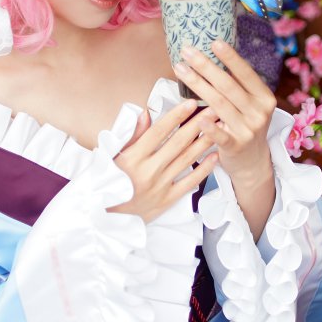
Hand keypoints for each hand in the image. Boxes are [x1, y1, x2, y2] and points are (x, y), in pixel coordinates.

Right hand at [110, 99, 217, 223]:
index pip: (159, 131)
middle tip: (213, 110)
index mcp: (133, 157)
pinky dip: (204, 170)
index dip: (176, 116)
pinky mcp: (166, 200)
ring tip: (218, 128)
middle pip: (178, 143)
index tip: (190, 103)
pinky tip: (214, 157)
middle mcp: (148, 170)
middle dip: (198, 124)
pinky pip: (189, 183)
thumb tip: (146, 114)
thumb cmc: (105, 184)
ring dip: (205, 142)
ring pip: (187, 160)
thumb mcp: (111, 156)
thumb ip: (132, 136)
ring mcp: (159, 186)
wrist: (102, 218)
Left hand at [174, 40, 275, 188]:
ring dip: (197, 84)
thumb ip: (238, 85)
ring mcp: (249, 130)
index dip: (230, 57)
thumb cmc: (245, 126)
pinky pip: (221, 135)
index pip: (246, 73)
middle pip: (228, 86)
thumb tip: (214, 54)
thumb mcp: (250, 105)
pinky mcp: (236, 146)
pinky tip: (198, 118)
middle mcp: (259, 112)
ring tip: (180, 69)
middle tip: (187, 51)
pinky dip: (210, 127)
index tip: (214, 42)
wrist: (252, 162)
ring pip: (219, 104)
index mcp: (264, 97)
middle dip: (206, 66)